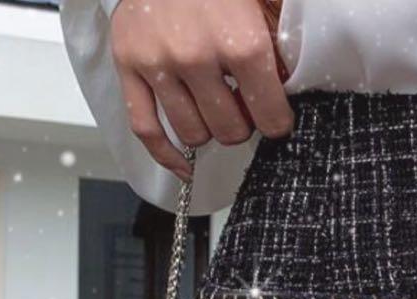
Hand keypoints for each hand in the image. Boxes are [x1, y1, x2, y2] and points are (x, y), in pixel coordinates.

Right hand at [109, 0, 293, 180]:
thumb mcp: (262, 4)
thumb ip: (279, 49)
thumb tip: (288, 92)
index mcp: (241, 43)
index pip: (272, 119)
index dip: (278, 122)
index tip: (275, 115)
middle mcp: (197, 56)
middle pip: (231, 131)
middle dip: (242, 125)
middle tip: (241, 104)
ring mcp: (159, 62)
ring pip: (193, 134)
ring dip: (208, 128)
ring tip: (213, 105)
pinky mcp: (128, 64)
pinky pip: (145, 128)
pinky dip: (166, 155)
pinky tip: (183, 165)